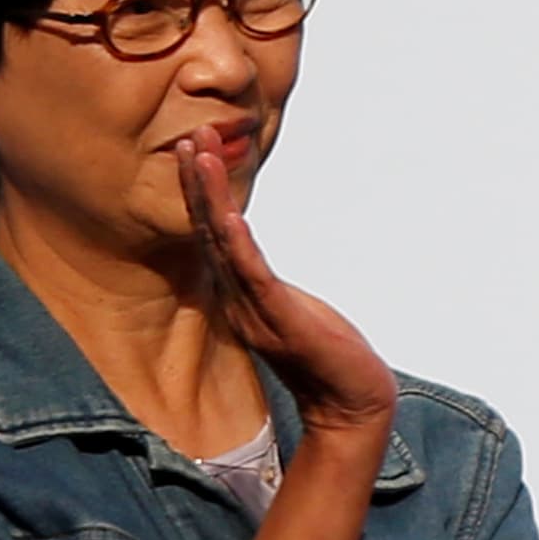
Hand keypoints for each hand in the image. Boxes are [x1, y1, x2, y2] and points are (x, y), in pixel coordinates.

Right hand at [176, 139, 397, 435]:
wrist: (348, 403)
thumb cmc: (321, 356)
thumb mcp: (287, 309)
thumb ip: (264, 286)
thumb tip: (253, 263)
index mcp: (240, 293)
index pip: (214, 233)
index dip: (202, 193)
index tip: (194, 150)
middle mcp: (238, 297)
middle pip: (211, 229)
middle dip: (199, 182)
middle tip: (189, 136)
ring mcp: (255, 307)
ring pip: (224, 242)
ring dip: (211, 197)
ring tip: (198, 156)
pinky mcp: (278, 318)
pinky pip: (252, 274)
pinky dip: (238, 242)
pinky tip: (228, 215)